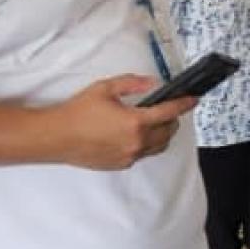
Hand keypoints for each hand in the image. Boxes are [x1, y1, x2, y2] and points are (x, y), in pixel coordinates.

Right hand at [47, 76, 192, 170]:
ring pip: (159, 146)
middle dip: (172, 119)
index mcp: (135, 122)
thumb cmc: (77, 112)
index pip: (170, 112)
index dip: (184, 104)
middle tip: (166, 108)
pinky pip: (143, 154)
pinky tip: (135, 135)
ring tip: (154, 122)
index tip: (193, 99)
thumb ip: (132, 84)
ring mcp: (130, 156)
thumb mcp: (105, 89)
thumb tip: (152, 83)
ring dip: (162, 133)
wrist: (56, 137)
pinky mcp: (122, 164)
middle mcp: (137, 142)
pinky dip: (147, 144)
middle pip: (169, 131)